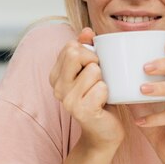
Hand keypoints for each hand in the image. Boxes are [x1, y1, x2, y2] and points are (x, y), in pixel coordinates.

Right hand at [49, 27, 124, 149]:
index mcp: (55, 75)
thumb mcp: (92, 70)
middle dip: (94, 61)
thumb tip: (87, 31)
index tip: (92, 68)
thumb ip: (87, 48)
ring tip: (100, 94)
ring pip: (93, 70)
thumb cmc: (99, 99)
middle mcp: (57, 87)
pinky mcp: (81, 110)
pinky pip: (102, 87)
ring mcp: (67, 100)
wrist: (104, 132)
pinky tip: (103, 104)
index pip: (70, 46)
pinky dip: (108, 94)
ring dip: (104, 80)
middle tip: (98, 79)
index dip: (88, 53)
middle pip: (75, 53)